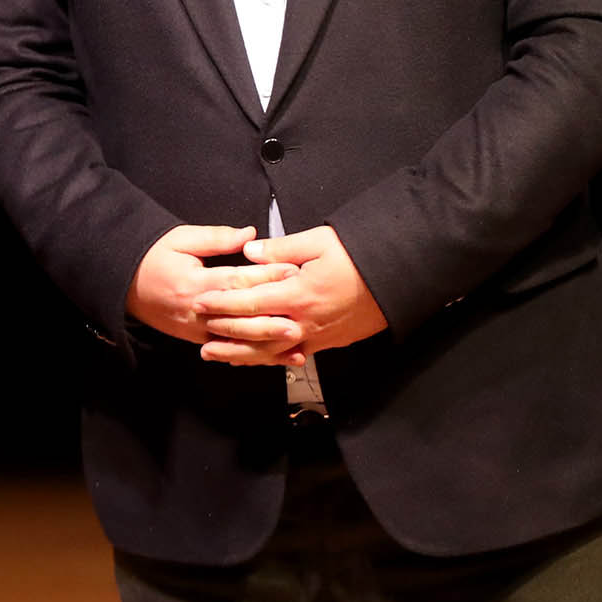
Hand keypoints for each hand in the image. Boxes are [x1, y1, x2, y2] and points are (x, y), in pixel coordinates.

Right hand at [126, 225, 301, 359]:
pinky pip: (229, 350)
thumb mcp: (180, 238)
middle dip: (274, 317)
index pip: (238, 280)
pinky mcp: (197, 339)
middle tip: (302, 315)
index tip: (292, 271)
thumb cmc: (152, 257)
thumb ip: (216, 238)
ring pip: (238, 340)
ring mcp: (197, 329)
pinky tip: (274, 358)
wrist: (123, 283)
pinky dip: (253, 355)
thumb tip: (249, 235)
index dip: (267, 276)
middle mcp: (197, 311)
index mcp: (195, 283)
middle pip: (242, 316)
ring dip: (268, 343)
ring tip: (296, 343)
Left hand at [194, 225, 388, 364]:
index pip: (250, 302)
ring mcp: (319, 336)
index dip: (223, 304)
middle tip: (199, 337)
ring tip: (217, 356)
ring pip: (273, 352)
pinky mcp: (330, 343)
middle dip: (226, 335)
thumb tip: (248, 251)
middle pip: (256, 334)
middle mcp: (305, 321)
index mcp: (298, 294)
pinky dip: (270, 359)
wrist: (402, 277)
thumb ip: (280, 249)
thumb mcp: (318, 241)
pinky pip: (293, 355)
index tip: (200, 303)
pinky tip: (256, 360)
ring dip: (243, 355)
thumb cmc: (361, 255)